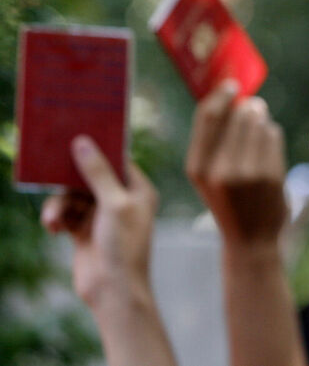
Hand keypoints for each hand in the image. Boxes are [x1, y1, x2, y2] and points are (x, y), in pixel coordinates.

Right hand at [41, 136, 157, 308]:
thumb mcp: (113, 203)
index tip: (75, 136)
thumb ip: (98, 172)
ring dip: (60, 205)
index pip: (118, 160)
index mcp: (139, 190)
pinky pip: (65, 214)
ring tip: (54, 220)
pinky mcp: (84, 230)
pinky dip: (57, 218)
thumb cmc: (123, 246)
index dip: (98, 149)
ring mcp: (102, 216)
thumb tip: (83, 142)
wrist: (113, 291)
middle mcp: (122, 200)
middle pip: (90, 176)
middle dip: (70, 179)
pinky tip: (53, 228)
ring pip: (73, 196)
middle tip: (51, 171)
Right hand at [186, 81, 287, 247]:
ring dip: (262, 121)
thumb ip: (215, 138)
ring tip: (258, 134)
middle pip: (238, 115)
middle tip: (254, 105)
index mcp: (197, 167)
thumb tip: (238, 96)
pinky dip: (272, 135)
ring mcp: (246, 173)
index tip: (232, 84)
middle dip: (249, 106)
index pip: (208, 116)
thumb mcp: (209, 173)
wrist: (250, 239)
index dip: (222, 94)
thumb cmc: (229, 199)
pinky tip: (267, 151)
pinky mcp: (270, 175)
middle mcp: (219, 169)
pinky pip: (273, 136)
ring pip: (259, 123)